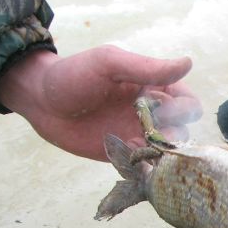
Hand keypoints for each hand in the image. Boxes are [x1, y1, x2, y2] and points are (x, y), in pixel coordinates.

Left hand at [0, 45, 201, 159]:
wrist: (39, 102)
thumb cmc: (72, 75)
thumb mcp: (110, 64)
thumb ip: (148, 67)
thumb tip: (188, 63)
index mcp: (153, 88)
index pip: (188, 103)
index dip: (182, 109)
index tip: (158, 108)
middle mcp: (151, 113)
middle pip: (183, 129)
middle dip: (173, 132)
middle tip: (148, 129)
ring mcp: (138, 135)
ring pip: (168, 150)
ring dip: (161, 152)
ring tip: (140, 147)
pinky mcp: (124, 154)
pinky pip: (146, 165)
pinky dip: (146, 164)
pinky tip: (131, 157)